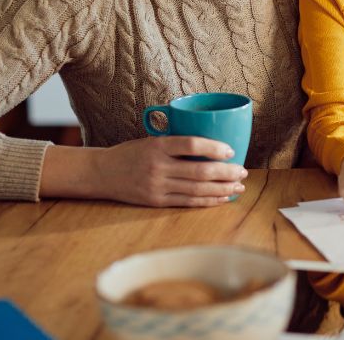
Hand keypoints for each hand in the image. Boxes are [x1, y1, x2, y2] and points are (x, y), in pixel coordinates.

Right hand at [91, 136, 246, 206]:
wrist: (102, 173)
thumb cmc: (131, 153)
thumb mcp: (151, 140)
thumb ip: (176, 143)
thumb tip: (212, 145)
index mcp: (158, 146)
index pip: (191, 144)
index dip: (214, 148)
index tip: (230, 150)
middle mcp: (158, 166)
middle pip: (199, 171)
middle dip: (226, 172)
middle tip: (242, 171)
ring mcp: (157, 186)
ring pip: (197, 189)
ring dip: (222, 189)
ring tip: (238, 186)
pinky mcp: (156, 201)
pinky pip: (187, 202)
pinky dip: (207, 201)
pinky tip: (222, 198)